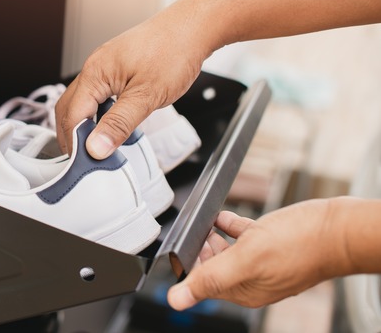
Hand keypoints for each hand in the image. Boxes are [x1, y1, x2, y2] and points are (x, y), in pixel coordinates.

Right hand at [55, 12, 209, 156]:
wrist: (193, 27)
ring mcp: (104, 67)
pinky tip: (109, 124)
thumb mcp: (147, 95)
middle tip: (83, 160)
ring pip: (82, 102)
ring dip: (83, 125)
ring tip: (96, 146)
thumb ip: (119, 123)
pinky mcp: (116, 68)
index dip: (74, 142)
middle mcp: (94, 68)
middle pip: (69, 108)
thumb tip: (96, 147)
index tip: (83, 164)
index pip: (71, 116)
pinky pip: (96, 95)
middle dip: (71, 136)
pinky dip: (96, 114)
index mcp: (95, 73)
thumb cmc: (174, 51)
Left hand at [167, 199, 351, 309]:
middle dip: (203, 250)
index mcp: (245, 291)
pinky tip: (223, 216)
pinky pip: (245, 237)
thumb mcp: (246, 259)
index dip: (193, 264)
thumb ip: (210, 278)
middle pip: (216, 267)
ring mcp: (266, 262)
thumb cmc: (301, 245)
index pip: (206, 284)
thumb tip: (176, 300)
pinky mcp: (274, 244)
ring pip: (230, 252)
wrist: (341, 230)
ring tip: (205, 224)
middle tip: (195, 233)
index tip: (186, 246)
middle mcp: (255, 280)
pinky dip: (230, 227)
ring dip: (214, 238)